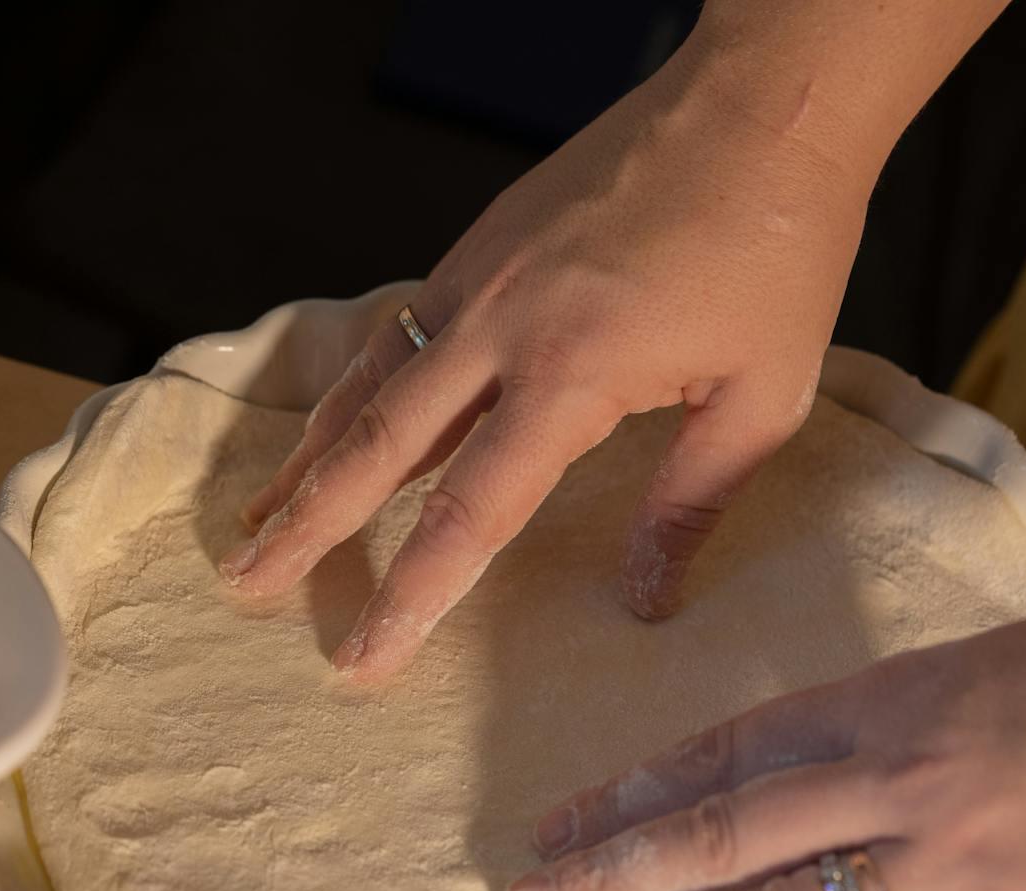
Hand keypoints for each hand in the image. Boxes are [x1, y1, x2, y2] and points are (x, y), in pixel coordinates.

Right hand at [219, 31, 874, 680]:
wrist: (762, 98)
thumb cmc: (779, 245)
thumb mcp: (764, 393)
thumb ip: (692, 501)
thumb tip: (645, 599)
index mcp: (571, 373)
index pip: (468, 511)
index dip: (409, 594)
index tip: (361, 658)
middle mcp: (498, 326)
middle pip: (376, 447)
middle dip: (307, 526)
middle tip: (246, 585)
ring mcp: (477, 278)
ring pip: (367, 383)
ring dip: (308, 457)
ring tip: (259, 519)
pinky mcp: (479, 244)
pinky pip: (396, 332)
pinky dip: (353, 388)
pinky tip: (335, 424)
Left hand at [501, 554, 1025, 890]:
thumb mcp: (998, 664)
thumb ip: (904, 717)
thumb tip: (829, 765)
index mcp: (894, 699)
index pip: (726, 752)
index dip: (632, 793)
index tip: (561, 824)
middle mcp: (902, 777)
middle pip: (721, 833)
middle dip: (611, 873)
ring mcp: (963, 864)